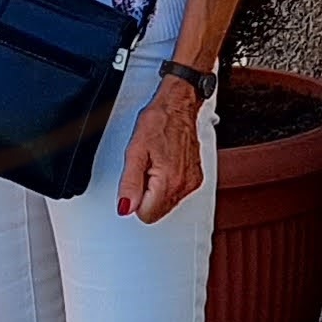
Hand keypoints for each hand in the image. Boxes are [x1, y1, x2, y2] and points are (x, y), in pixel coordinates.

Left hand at [116, 74, 208, 224]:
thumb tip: (126, 207)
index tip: (136, 182)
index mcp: (168, 180)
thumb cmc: (158, 122)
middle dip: (147, 196)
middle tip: (145, 170)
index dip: (135, 201)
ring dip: (157, 191)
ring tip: (154, 165)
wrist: (178, 106)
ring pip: (167, 205)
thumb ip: (129, 184)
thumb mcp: (134, 152)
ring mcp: (191, 182)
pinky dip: (168, 184)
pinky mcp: (195, 178)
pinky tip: (164, 165)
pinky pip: (177, 194)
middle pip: (158, 212)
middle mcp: (183, 185)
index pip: (146, 215)